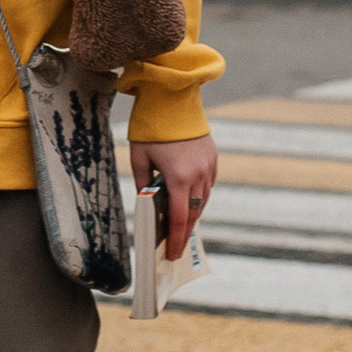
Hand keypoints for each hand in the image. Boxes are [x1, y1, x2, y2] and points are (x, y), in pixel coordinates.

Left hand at [131, 135, 216, 258]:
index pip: (179, 218)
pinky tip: (190, 201)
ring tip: (181, 226)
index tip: (172, 254)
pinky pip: (208, 184)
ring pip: (203, 200)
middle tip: (175, 247)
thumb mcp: (139, 157)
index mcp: (178, 177)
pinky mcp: (212, 156)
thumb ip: (144, 185)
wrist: (172, 96)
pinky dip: (199, 196)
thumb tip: (147, 204)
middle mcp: (198, 174)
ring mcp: (208, 165)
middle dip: (184, 232)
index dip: (176, 239)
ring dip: (192, 214)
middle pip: (193, 212)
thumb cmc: (152, 126)